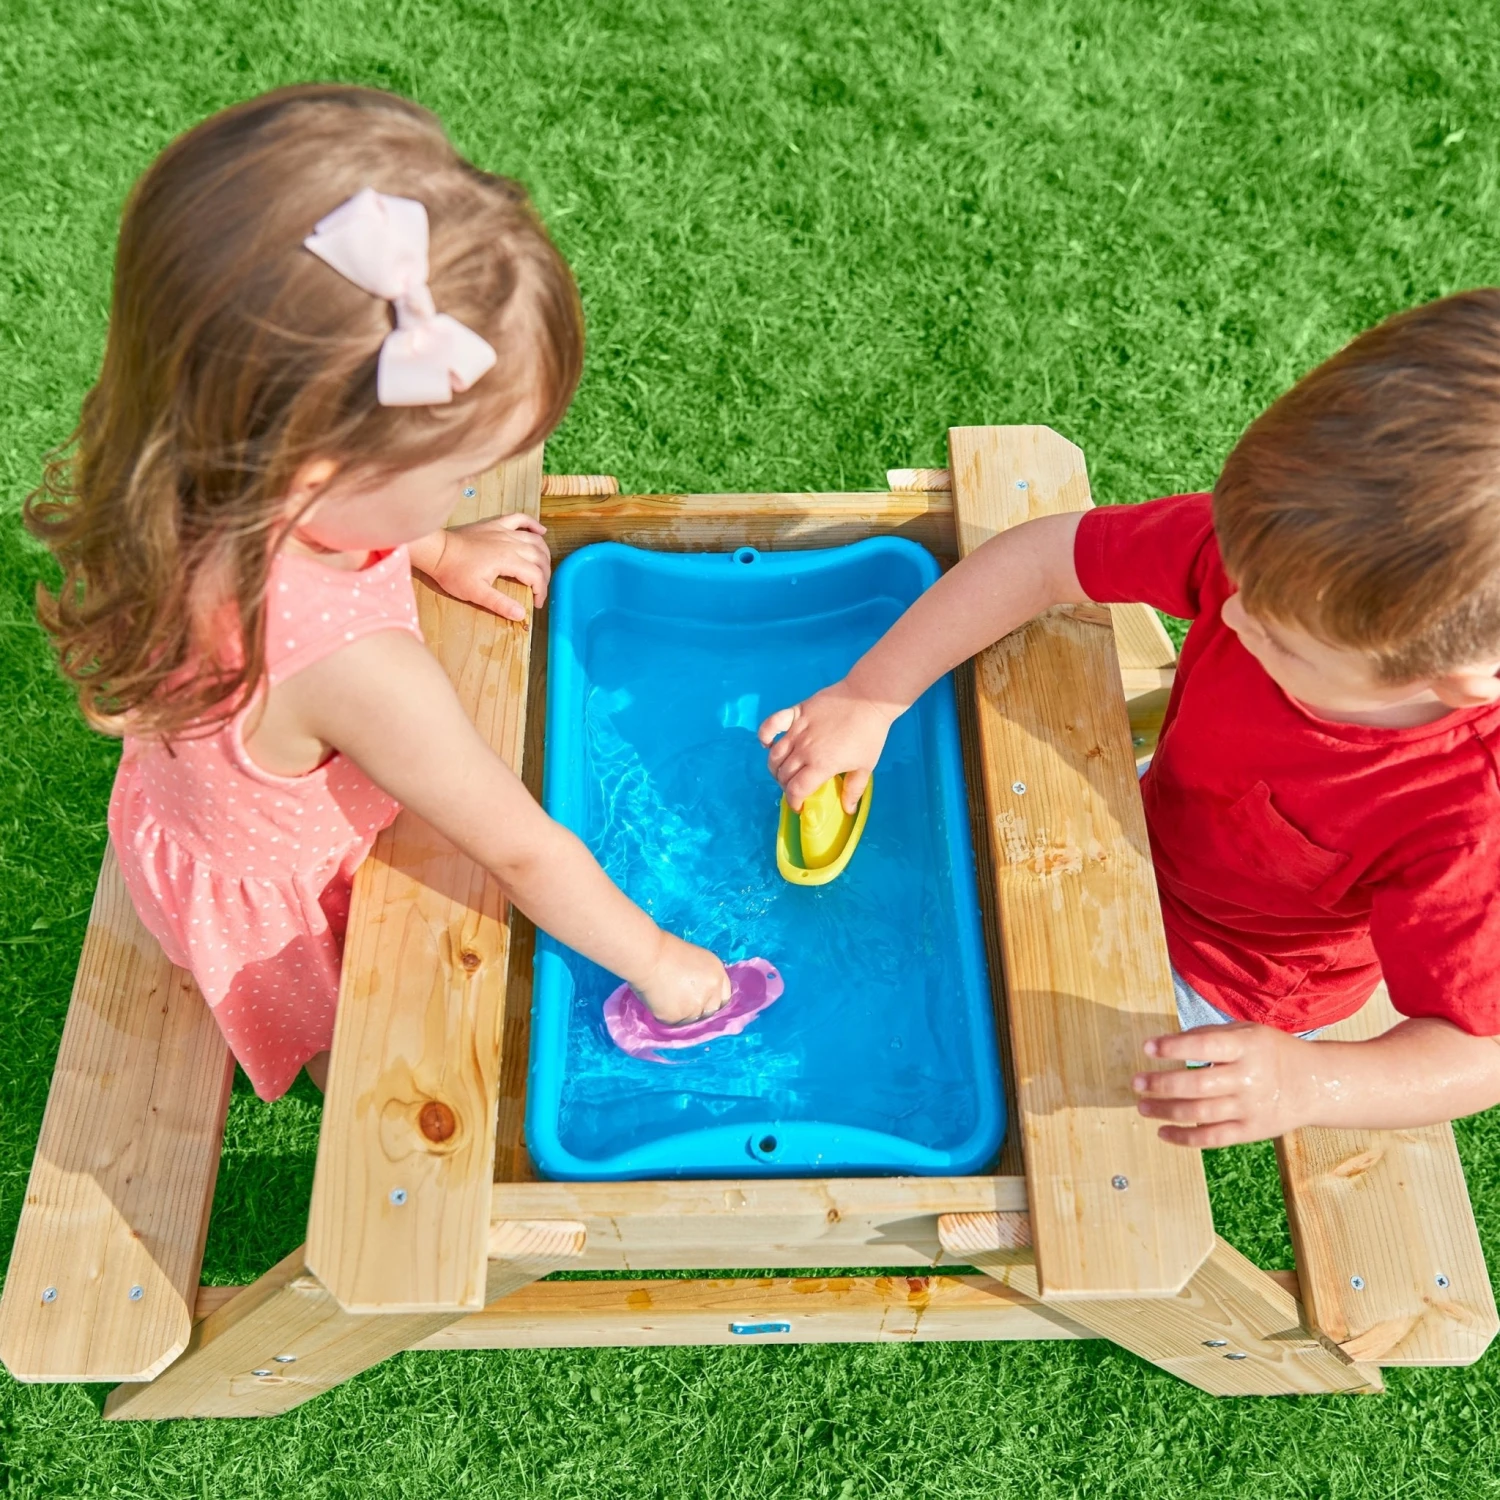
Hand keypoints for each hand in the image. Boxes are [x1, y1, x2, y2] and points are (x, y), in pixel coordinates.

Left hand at [419, 515, 550, 620]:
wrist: (437, 550)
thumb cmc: (454, 573)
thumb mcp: (476, 593)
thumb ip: (500, 604)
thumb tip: (522, 615)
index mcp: (508, 560)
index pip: (536, 576)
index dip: (542, 591)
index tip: (536, 603)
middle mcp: (511, 543)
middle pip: (540, 557)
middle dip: (545, 575)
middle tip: (540, 589)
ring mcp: (504, 531)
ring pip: (535, 540)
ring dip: (544, 554)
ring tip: (544, 568)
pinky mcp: (496, 524)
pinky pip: (520, 519)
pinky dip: (533, 524)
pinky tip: (541, 532)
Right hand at [630, 932, 730, 1024]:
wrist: (649, 956)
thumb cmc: (667, 952)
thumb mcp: (697, 962)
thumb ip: (704, 979)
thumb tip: (700, 995)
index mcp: (718, 974)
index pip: (724, 997)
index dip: (712, 1000)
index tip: (702, 1001)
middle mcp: (712, 992)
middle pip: (711, 1011)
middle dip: (699, 1009)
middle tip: (682, 1001)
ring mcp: (696, 1006)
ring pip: (693, 1019)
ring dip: (683, 1013)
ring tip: (667, 996)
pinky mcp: (679, 1017)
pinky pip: (676, 1022)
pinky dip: (668, 1015)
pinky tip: (660, 1000)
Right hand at [757, 680, 895, 811]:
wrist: (868, 698)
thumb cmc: (869, 734)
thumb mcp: (866, 766)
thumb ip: (854, 789)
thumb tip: (848, 810)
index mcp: (821, 765)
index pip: (796, 790)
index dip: (794, 801)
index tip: (799, 806)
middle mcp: (804, 750)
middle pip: (783, 774)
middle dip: (786, 786)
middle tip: (796, 787)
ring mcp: (797, 730)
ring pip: (775, 755)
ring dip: (775, 767)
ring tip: (784, 771)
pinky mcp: (795, 713)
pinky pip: (771, 724)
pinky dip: (764, 735)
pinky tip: (768, 744)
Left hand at [1132, 1022, 1317, 1146]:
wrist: (1316, 1084)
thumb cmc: (1270, 1052)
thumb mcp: (1246, 1031)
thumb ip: (1208, 1036)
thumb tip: (1167, 1043)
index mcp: (1246, 1047)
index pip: (1204, 1046)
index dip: (1173, 1047)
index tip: (1147, 1048)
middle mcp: (1248, 1078)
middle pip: (1197, 1084)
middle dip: (1161, 1084)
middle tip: (1136, 1082)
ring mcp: (1250, 1107)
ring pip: (1200, 1113)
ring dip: (1165, 1111)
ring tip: (1142, 1106)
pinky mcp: (1252, 1131)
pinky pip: (1212, 1138)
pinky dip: (1184, 1138)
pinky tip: (1162, 1131)